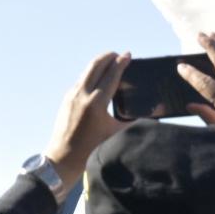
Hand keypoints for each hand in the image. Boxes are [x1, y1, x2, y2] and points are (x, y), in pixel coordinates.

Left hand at [45, 51, 129, 188]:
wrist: (63, 159)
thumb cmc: (91, 149)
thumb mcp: (115, 133)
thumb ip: (132, 120)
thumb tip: (151, 113)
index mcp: (96, 103)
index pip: (111, 75)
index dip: (121, 63)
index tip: (128, 55)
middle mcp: (82, 95)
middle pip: (96, 65)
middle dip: (108, 57)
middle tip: (119, 55)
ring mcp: (72, 95)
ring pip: (87, 71)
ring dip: (99, 64)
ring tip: (110, 62)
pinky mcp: (66, 99)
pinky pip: (81, 80)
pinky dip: (91, 74)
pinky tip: (98, 79)